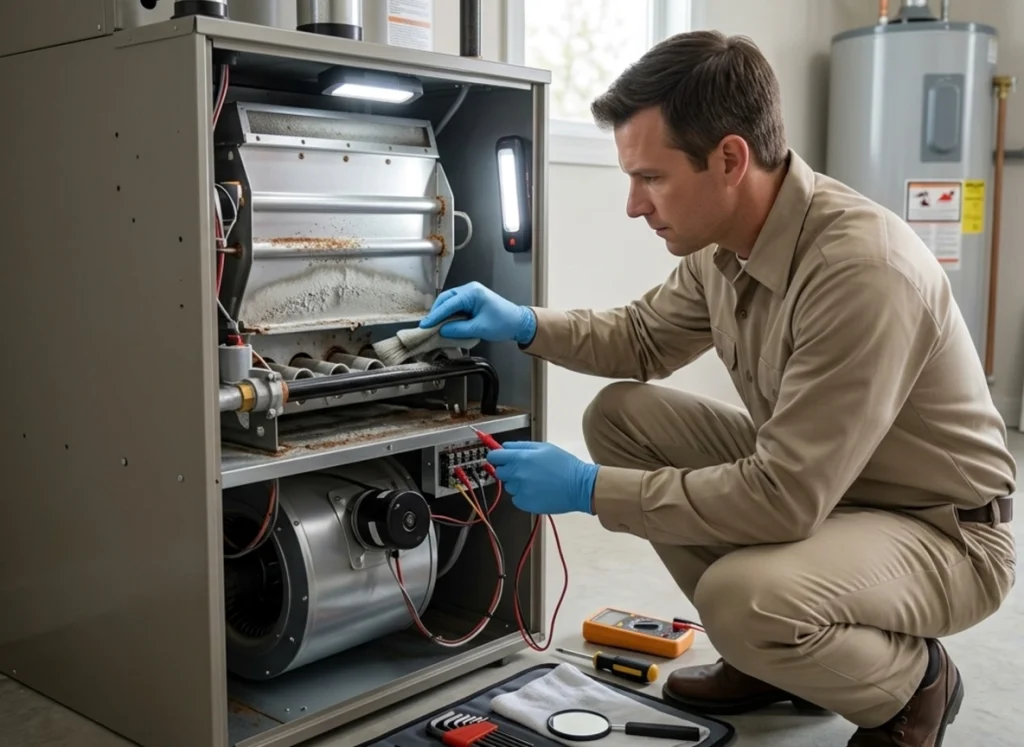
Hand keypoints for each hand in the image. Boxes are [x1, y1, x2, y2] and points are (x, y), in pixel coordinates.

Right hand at [420, 281, 536, 344]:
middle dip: (436, 312)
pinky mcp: (472, 300)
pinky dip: (449, 313)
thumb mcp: (479, 329)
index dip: (435, 315)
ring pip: (449, 301)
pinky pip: (456, 305)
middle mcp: (470, 289)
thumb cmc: (503, 323)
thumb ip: (458, 329)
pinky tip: (445, 323)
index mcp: (473, 293)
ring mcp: (471, 293)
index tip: (425, 325)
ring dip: (442, 313)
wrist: (518, 322)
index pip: (448, 304)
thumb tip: (442, 330)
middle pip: (446, 299)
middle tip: (428, 325)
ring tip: (434, 325)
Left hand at [486, 442, 598, 514]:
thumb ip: (521, 445)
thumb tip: (504, 446)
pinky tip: (537, 491)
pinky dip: (523, 495)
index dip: (495, 457)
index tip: (498, 458)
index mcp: (521, 458)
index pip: (494, 457)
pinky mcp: (525, 504)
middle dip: (508, 470)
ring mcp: (520, 490)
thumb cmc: (564, 465)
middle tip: (524, 470)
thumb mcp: (544, 447)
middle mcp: (517, 474)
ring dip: (517, 484)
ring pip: (509, 486)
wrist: (579, 486)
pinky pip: (516, 498)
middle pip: (500, 472)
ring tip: (536, 481)